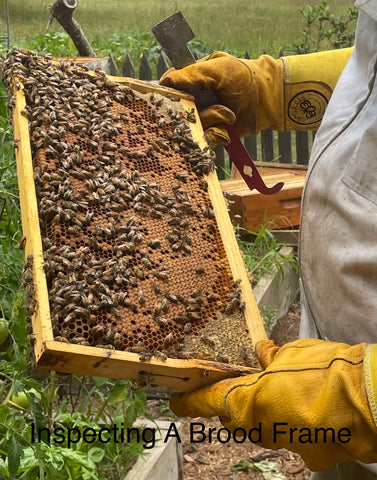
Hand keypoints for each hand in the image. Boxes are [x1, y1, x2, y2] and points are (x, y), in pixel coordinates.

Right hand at [160, 52, 283, 145]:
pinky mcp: (213, 133)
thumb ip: (191, 74)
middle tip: (212, 106)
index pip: (169, 89)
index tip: (177, 100)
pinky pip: (205, 140)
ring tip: (229, 114)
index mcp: (192, 81)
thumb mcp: (217, 70)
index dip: (169, 97)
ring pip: (192, 127)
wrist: (268, 98)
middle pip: (178, 112)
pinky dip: (216, 135)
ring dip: (212, 120)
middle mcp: (194, 100)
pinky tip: (227, 130)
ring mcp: (204, 117)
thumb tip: (165, 81)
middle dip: (195, 112)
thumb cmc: (244, 77)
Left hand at [170, 339, 376, 470]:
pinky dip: (295, 421)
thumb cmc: (325, 371)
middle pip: (238, 417)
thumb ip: (272, 357)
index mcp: (249, 401)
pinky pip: (292, 435)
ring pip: (265, 427)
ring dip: (270, 410)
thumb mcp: (293, 353)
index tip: (176, 401)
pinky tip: (310, 406)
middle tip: (252, 383)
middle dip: (240, 402)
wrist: (369, 400)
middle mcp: (261, 429)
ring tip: (289, 390)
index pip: (208, 402)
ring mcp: (285, 445)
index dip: (189, 401)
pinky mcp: (309, 454)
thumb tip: (263, 352)